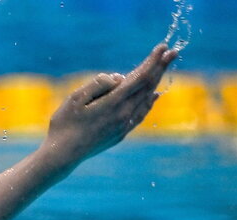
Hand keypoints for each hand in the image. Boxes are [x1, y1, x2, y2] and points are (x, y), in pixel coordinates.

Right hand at [39, 43, 178, 170]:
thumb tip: (117, 78)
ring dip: (156, 82)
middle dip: (161, 67)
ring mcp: (124, 126)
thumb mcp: (75, 98)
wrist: (63, 155)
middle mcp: (123, 114)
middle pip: (148, 86)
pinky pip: (141, 114)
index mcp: (113, 103)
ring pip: (146, 100)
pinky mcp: (120, 134)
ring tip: (163, 68)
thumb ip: (98, 84)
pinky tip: (153, 95)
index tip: (163, 47)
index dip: (153, 61)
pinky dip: (149, 102)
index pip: (140, 77)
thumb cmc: (64, 125)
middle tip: (173, 51)